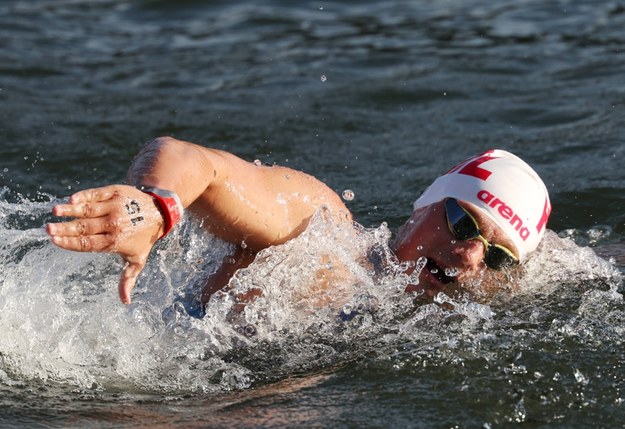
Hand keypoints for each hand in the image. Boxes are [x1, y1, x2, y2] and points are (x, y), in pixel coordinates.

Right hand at [46, 184, 164, 303]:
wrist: (159, 211)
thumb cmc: (144, 237)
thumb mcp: (138, 259)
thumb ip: (128, 279)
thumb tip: (125, 302)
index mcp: (115, 241)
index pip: (88, 244)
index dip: (70, 243)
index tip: (54, 241)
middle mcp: (114, 224)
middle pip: (85, 227)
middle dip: (65, 229)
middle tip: (48, 229)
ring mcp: (115, 207)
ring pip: (89, 210)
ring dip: (70, 210)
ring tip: (55, 211)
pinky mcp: (116, 192)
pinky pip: (97, 194)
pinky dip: (85, 196)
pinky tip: (72, 199)